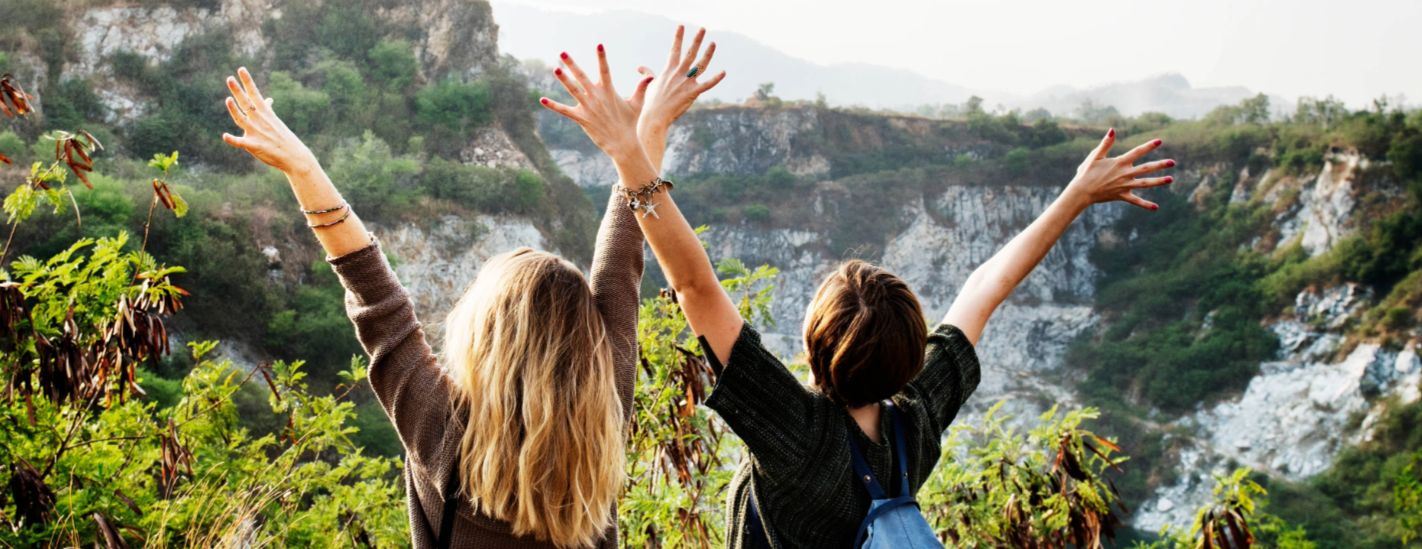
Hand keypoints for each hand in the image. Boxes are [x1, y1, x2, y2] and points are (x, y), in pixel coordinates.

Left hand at [221, 67, 316, 173]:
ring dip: (234, 110)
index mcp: (265, 113)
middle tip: (229, 78)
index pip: (254, 93)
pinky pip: (241, 142)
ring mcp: (256, 132)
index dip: (247, 81)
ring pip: (242, 119)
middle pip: (246, 103)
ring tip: (228, 99)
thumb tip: (269, 99)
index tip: (241, 69)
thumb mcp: (275, 120)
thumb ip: (268, 109)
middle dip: (238, 90)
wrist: (294, 156)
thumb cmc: (283, 138)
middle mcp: (259, 120)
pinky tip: (225, 136)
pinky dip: (233, 140)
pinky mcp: (254, 146)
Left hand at [542, 46, 652, 162]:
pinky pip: (564, 110)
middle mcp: (597, 96)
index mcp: (609, 91)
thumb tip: (649, 76)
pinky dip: (553, 105)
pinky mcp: (582, 119)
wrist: (623, 144)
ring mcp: (588, 107)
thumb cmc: (630, 123)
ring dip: (563, 79)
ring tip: (555, 69)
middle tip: (562, 52)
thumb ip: (640, 89)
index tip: (599, 45)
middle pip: (582, 76)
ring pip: (573, 90)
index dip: (602, 57)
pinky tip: (542, 99)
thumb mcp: (636, 104)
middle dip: (572, 63)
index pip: (605, 70)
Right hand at [636, 26, 726, 133]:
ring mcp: (686, 83)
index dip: (678, 37)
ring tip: (713, 43)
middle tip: (703, 29)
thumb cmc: (652, 101)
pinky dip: (716, 79)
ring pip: (700, 65)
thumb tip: (640, 67)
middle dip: (696, 40)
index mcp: (669, 70)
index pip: (674, 49)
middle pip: (689, 53)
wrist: (655, 116)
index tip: (681, 26)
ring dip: (707, 54)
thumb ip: (648, 73)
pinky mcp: (692, 93)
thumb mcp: (650, 84)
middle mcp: (678, 73)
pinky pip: (707, 85)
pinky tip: (723, 72)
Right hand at [1064, 129, 1175, 209]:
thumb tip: (1113, 130)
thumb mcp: (1095, 156)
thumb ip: (1106, 143)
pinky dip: (1146, 204)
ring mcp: (1125, 186)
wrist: (1082, 191)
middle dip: (1160, 165)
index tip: (1159, 141)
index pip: (1137, 152)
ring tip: (1171, 179)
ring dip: (1159, 181)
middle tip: (1172, 162)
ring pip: (1145, 183)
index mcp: (1120, 163)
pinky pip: (1136, 201)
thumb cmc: (1087, 172)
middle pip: (1146, 168)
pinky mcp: (1122, 196)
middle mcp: (1125, 174)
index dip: (1148, 146)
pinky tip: (1156, 207)